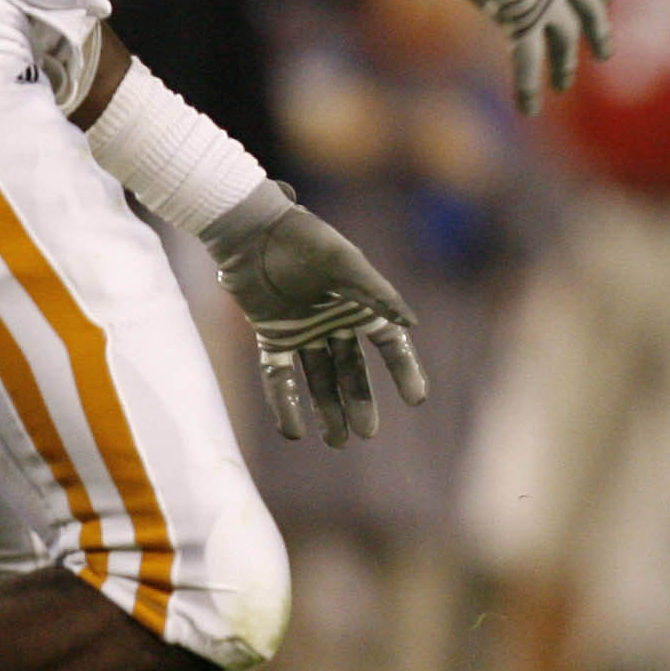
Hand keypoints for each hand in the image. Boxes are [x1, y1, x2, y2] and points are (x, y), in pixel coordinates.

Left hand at [198, 183, 427, 445]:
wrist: (252, 229)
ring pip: (320, 378)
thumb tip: (409, 325)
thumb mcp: (345, 264)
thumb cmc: (304, 240)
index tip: (417, 399)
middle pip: (353, 370)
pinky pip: (280, 376)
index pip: (390, 345)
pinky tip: (294, 432)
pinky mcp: (272, 334)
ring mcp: (303, 330)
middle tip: (365, 433)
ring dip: (327, 409)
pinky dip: (286, 402)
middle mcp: (335, 321)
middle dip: (360, 402)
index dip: (404, 371)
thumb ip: (376, 294)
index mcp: (361, 304)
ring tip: (336, 441)